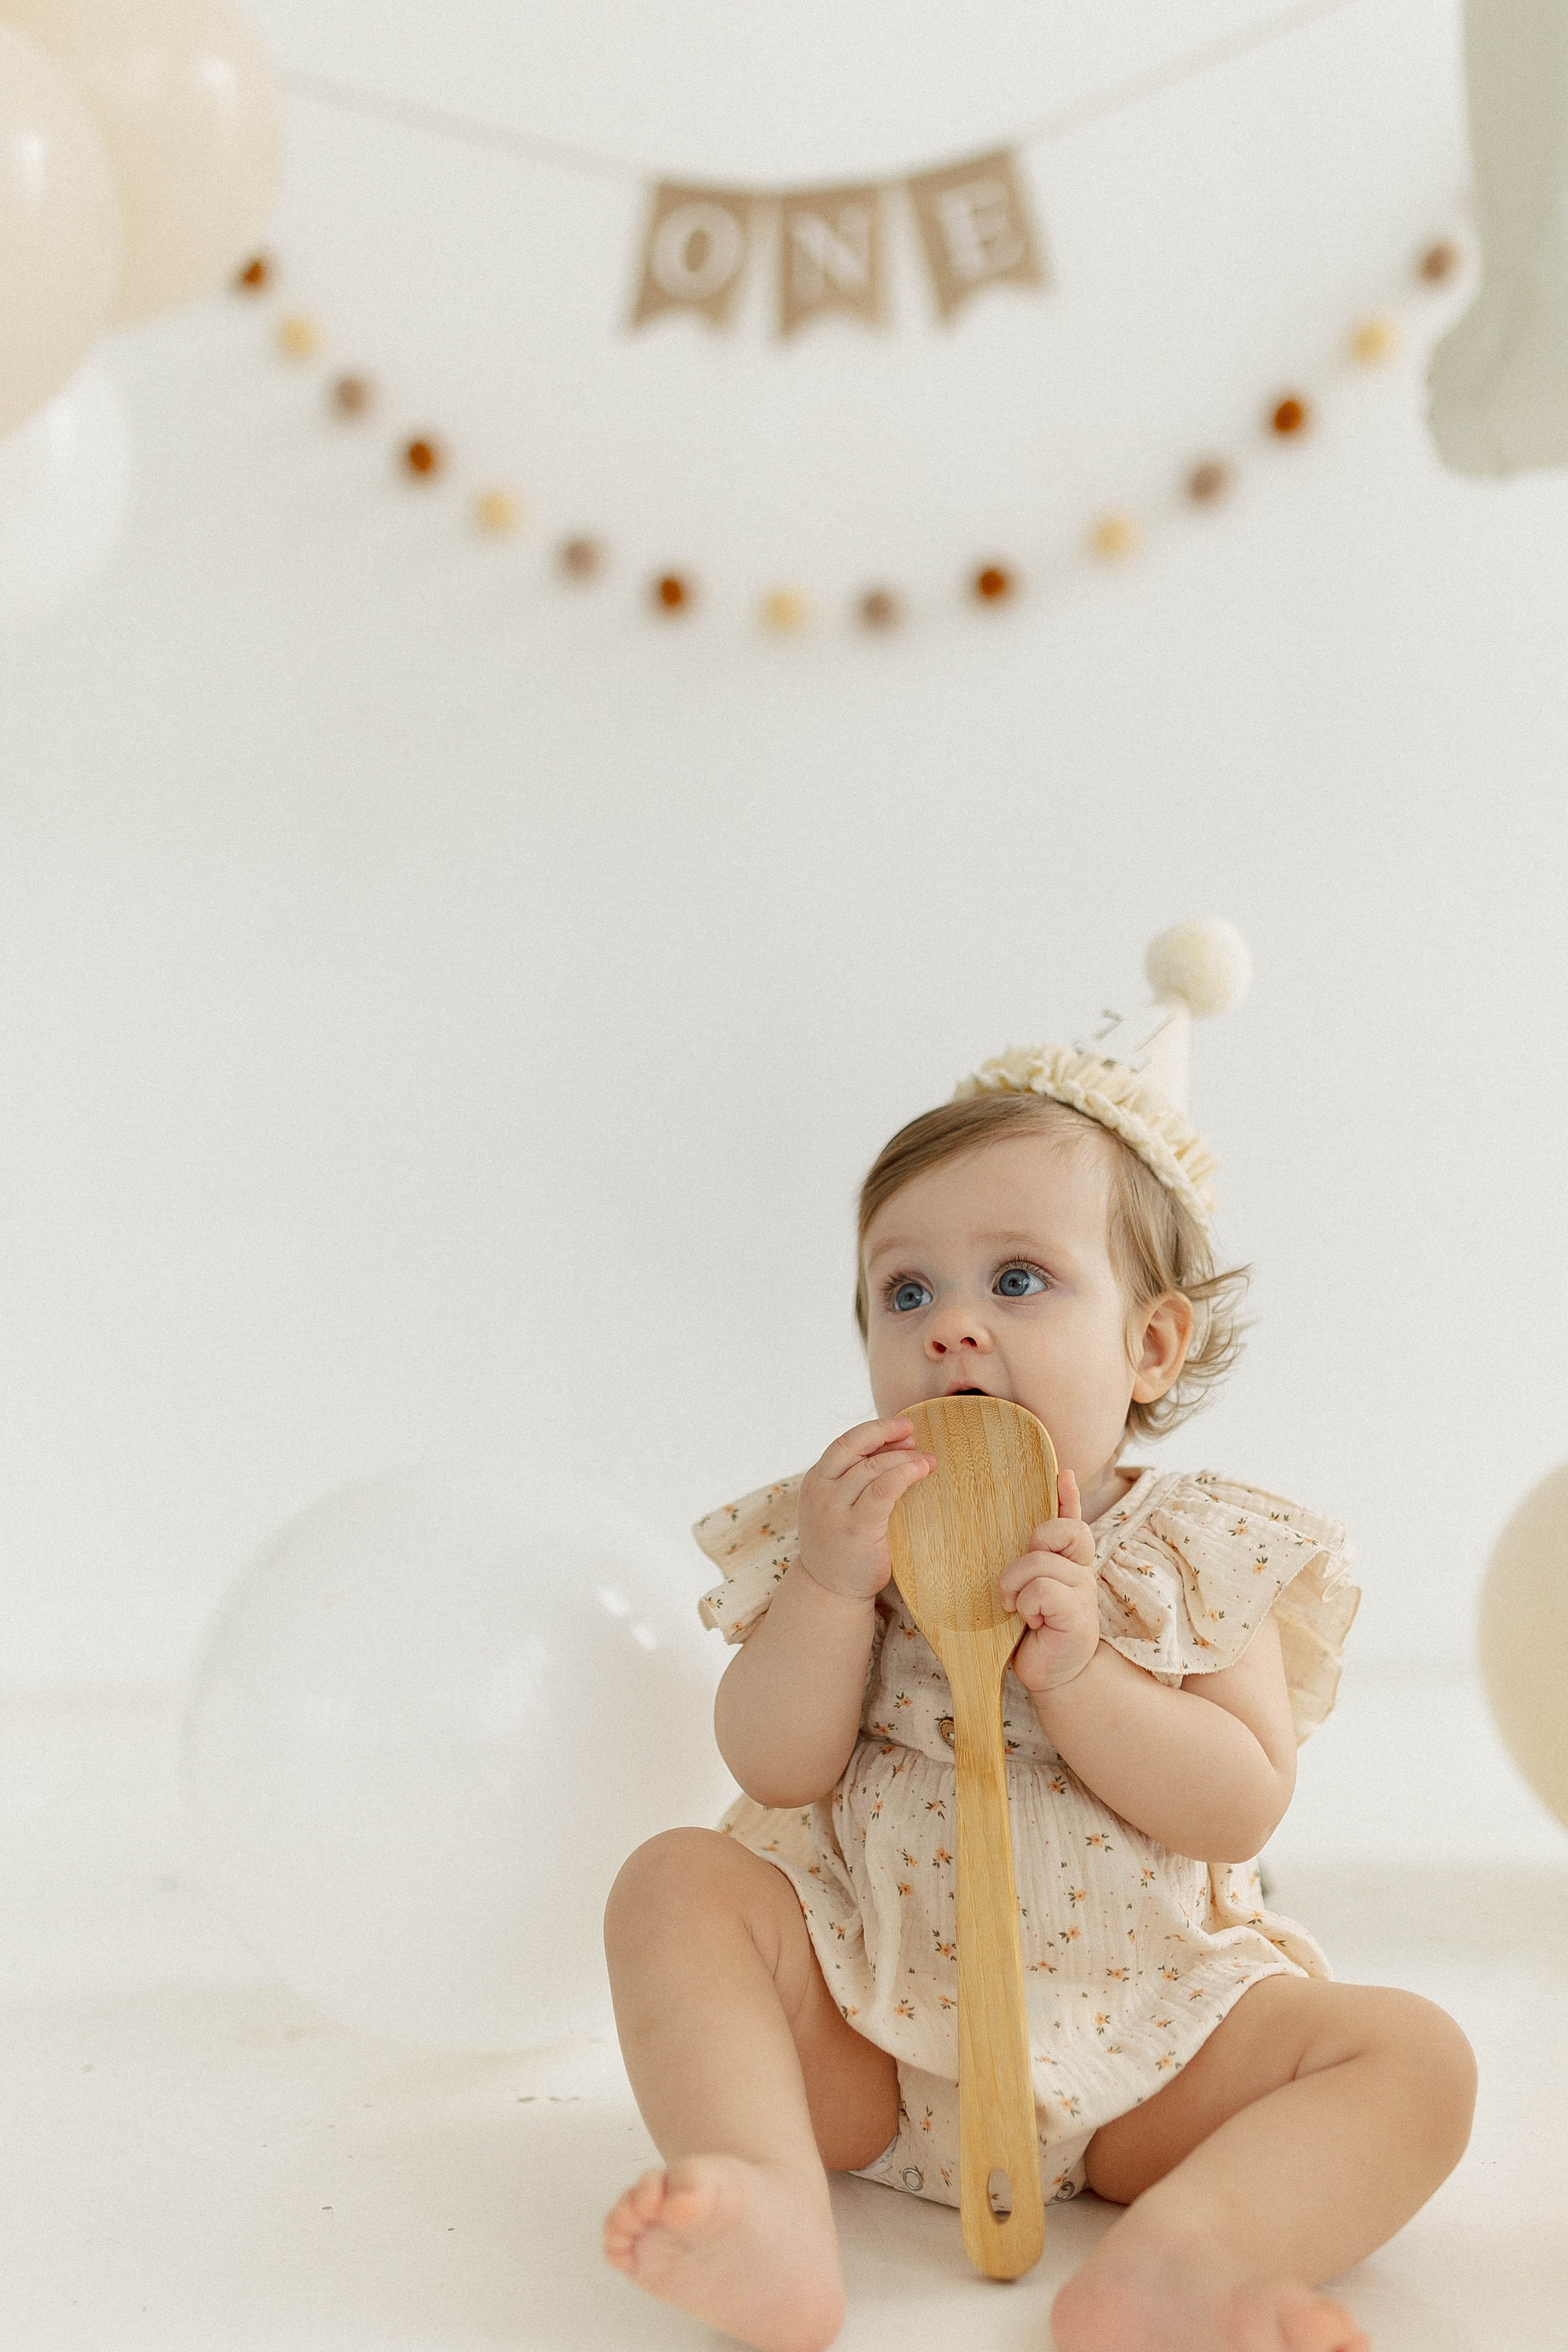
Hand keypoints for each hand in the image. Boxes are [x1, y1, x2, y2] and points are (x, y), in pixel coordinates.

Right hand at [796, 1415, 932, 1602]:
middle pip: (854, 1448)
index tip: (903, 1427)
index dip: (875, 1431)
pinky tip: (922, 1471)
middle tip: (915, 1435)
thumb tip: (898, 1447)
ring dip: (903, 1458)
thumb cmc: (843, 1543)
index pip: (845, 1444)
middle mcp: (820, 1491)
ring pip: (871, 1468)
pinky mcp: (856, 1529)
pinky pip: (882, 1492)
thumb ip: (856, 1480)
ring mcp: (835, 1511)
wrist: (830, 1589)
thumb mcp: (840, 1505)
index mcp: (815, 1480)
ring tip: (928, 1460)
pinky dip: (903, 1475)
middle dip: (887, 1435)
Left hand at [997, 1467, 1100, 1694]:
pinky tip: (1032, 1623)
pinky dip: (1027, 1606)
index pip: (1071, 1519)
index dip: (1067, 1496)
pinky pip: (1042, 1590)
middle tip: (1017, 1577)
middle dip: (1035, 1541)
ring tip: (1017, 1610)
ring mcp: (1083, 1590)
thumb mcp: (1022, 1590)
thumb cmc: (1030, 1632)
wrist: (1051, 1674)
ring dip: (1016, 1587)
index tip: (1063, 1475)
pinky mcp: (1078, 1613)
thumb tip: (1010, 1536)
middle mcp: (1080, 1569)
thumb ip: (1021, 1562)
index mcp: (1066, 1561)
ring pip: (1040, 1562)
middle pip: (1060, 1530)